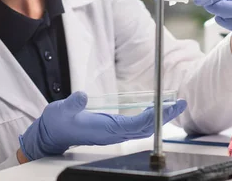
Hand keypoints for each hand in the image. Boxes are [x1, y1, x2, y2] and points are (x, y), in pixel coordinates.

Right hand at [19, 91, 186, 160]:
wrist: (50, 135)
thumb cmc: (57, 123)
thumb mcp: (62, 110)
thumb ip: (73, 104)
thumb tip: (81, 96)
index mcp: (105, 130)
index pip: (137, 125)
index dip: (155, 117)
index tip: (169, 107)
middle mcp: (113, 134)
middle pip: (146, 128)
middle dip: (164, 116)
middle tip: (180, 103)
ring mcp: (113, 133)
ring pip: (142, 128)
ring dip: (159, 117)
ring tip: (172, 105)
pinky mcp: (111, 129)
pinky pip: (135, 126)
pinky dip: (148, 118)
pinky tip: (154, 110)